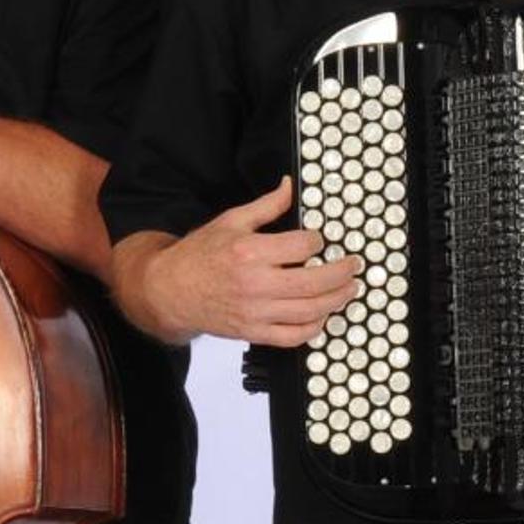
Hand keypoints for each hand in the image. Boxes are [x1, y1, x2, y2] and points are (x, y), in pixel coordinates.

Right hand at [127, 179, 359, 346]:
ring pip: (309, 311)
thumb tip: (289, 186)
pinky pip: (293, 337)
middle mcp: (255, 284)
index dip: (318, 240)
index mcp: (250, 252)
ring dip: (336, 300)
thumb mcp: (230, 221)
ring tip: (348, 290)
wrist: (170, 291)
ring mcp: (255, 312)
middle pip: (314, 282)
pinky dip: (314, 329)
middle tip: (353, 266)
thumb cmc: (199, 255)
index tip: (319, 239)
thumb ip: (266, 206)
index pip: (303, 246)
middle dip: (342, 273)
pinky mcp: (253, 332)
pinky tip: (322, 316)